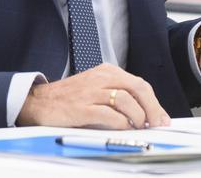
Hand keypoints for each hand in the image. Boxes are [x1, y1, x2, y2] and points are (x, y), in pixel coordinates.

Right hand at [16, 63, 170, 129]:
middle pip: (138, 89)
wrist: (38, 102)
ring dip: (138, 118)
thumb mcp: (95, 89)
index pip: (139, 84)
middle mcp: (101, 78)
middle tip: (158, 124)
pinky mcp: (82, 108)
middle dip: (153, 109)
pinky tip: (122, 129)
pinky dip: (121, 124)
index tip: (162, 118)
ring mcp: (91, 92)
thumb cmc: (69, 99)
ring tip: (138, 127)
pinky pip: (110, 115)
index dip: (155, 102)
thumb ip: (117, 96)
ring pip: (127, 101)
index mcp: (106, 71)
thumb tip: (144, 113)